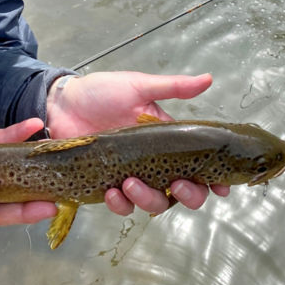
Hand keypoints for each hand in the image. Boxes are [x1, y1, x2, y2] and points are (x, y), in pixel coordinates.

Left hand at [46, 71, 229, 215]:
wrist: (63, 103)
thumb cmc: (101, 92)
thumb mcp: (139, 86)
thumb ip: (173, 87)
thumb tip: (208, 79)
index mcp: (166, 139)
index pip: (197, 163)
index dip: (213, 178)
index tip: (221, 187)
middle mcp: (153, 161)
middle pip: (182, 191)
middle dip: (188, 194)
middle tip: (178, 185)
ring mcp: (131, 175)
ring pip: (154, 201)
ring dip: (148, 199)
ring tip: (130, 183)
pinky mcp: (107, 184)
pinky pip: (121, 205)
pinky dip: (120, 203)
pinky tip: (112, 191)